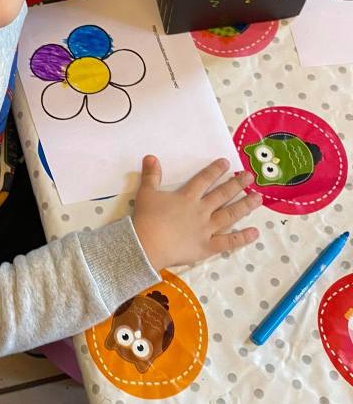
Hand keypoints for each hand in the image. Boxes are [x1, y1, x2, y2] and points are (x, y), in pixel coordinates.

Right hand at [132, 156, 260, 270]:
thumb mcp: (146, 193)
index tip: (227, 162)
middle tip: (250, 176)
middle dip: (237, 184)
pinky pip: (228, 242)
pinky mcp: (207, 246)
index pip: (204, 180)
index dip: (215, 170)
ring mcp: (206, 229)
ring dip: (245, 206)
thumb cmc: (146, 218)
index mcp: (187, 197)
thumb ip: (151, 175)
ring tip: (258, 198)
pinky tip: (255, 232)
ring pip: (230, 215)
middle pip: (222, 195)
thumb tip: (151, 156)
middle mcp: (201, 210)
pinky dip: (242, 238)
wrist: (147, 244)